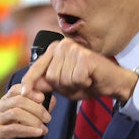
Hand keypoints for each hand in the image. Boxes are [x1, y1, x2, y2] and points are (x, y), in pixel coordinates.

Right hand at [0, 83, 54, 138]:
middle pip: (18, 100)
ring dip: (33, 119)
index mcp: (5, 102)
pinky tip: (38, 133)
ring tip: (44, 128)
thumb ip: (39, 109)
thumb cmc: (19, 137)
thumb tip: (53, 99)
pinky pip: (14, 128)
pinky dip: (28, 130)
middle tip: (48, 118)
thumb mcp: (30, 120)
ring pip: (16, 113)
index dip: (31, 92)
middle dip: (36, 108)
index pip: (16, 89)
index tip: (43, 98)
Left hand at [20, 38, 137, 103]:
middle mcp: (62, 45)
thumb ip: (47, 84)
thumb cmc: (89, 82)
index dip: (30, 82)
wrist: (113, 83)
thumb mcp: (63, 86)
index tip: (25, 94)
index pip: (37, 67)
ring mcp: (73, 49)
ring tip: (85, 80)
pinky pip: (75, 79)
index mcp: (55, 50)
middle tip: (78, 82)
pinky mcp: (84, 56)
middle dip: (63, 87)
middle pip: (50, 77)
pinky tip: (90, 78)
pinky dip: (83, 84)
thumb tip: (28, 88)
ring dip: (74, 86)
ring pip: (61, 79)